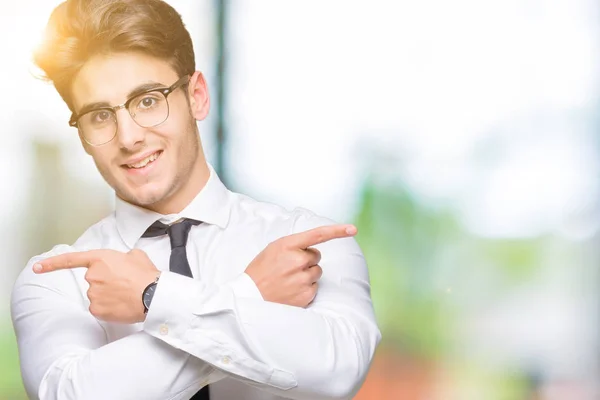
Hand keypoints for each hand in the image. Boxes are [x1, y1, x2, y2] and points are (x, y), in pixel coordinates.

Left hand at [33, 249, 159, 322]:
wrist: (154, 296)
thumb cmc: (147, 276)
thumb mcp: (137, 256)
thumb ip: (123, 256)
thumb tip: (124, 261)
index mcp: (101, 259)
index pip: (71, 260)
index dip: (52, 264)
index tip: (37, 268)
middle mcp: (92, 276)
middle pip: (93, 280)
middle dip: (106, 283)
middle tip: (125, 284)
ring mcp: (93, 294)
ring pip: (97, 295)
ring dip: (109, 295)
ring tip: (127, 295)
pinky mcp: (96, 310)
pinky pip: (99, 308)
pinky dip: (109, 308)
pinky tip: (122, 305)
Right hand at [245, 224, 356, 307]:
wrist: (250, 296)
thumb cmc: (262, 270)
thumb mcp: (274, 249)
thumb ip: (294, 245)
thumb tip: (314, 246)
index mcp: (288, 246)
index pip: (318, 235)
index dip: (337, 231)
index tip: (353, 229)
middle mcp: (297, 261)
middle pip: (317, 256)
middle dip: (307, 260)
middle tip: (289, 268)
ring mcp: (302, 279)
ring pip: (317, 272)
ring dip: (306, 275)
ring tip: (288, 280)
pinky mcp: (306, 295)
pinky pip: (315, 287)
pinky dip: (305, 289)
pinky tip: (290, 290)